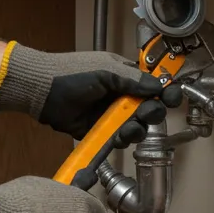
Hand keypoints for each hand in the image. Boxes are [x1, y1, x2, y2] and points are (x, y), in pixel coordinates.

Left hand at [0, 44, 183, 147]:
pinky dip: (122, 140)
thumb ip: (132, 81)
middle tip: (145, 113)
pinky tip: (119, 136)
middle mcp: (120, 96)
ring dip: (136, 129)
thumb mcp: (105, 72)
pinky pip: (118, 139)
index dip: (164, 92)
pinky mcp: (99, 131)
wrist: (42, 90)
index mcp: (124, 76)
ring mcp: (110, 115)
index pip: (152, 85)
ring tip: (128, 128)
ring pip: (135, 127)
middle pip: (148, 109)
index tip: (171, 98)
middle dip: (151, 113)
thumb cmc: (71, 73)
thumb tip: (158, 86)